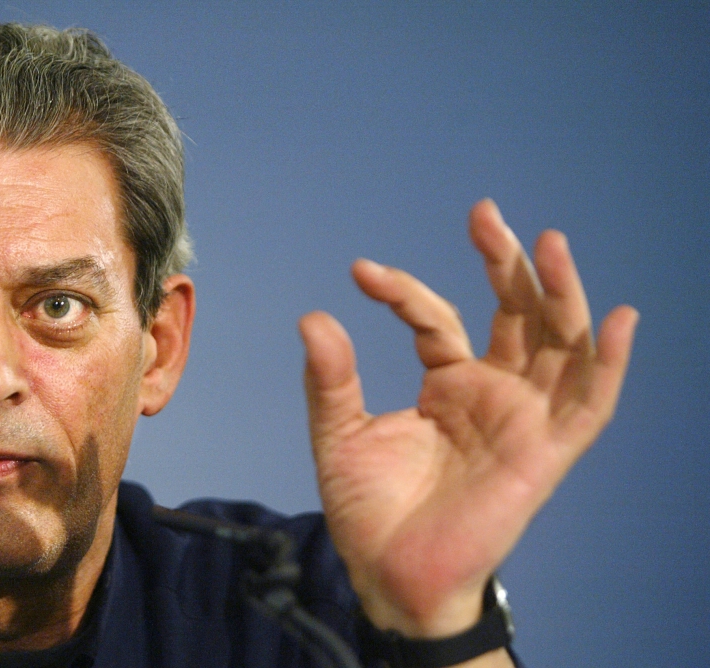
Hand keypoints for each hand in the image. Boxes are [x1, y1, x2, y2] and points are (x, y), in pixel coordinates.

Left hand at [299, 200, 637, 638]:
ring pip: (557, 345)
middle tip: (483, 214)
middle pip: (514, 314)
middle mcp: (492, 393)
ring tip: (550, 242)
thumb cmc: (369, 509)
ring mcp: (522, 420)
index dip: (403, 291)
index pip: (435, 319)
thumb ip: (332, 379)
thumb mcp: (340, 434)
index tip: (362, 272)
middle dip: (504, 264)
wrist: (388, 574)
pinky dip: (609, 364)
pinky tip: (617, 318)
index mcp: (447, 384)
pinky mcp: (544, 454)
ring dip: (560, 294)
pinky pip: (589, 406)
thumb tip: (313, 316)